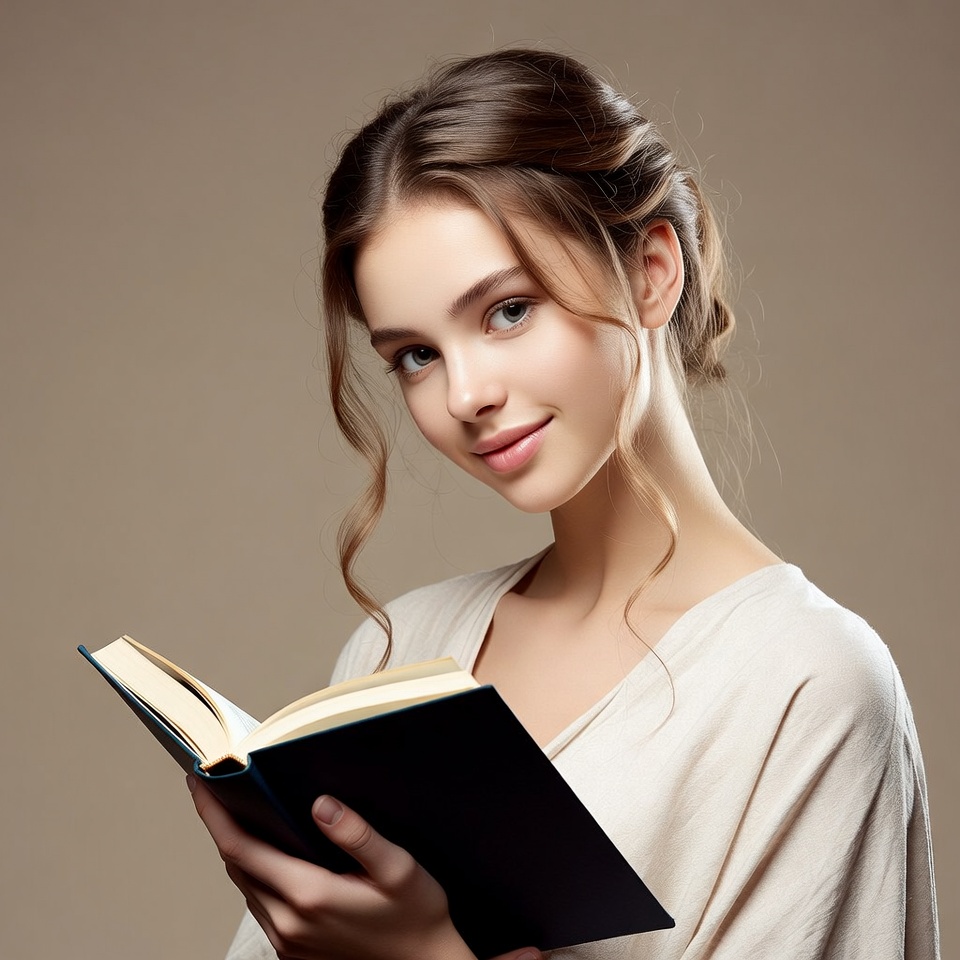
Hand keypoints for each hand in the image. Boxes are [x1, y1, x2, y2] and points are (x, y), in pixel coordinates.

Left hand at [187, 777, 541, 959]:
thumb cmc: (417, 916)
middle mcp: (288, 922)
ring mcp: (288, 942)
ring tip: (241, 813)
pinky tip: (272, 855)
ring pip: (245, 887)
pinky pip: (260, 907)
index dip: (213, 813)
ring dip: (238, 850)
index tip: (200, 781)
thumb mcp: (399, 868)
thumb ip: (357, 835)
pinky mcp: (293, 953)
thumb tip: (320, 804)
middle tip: (218, 785)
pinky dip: (255, 875)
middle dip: (222, 824)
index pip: (241, 848)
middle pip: (236, 865)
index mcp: (309, 895)